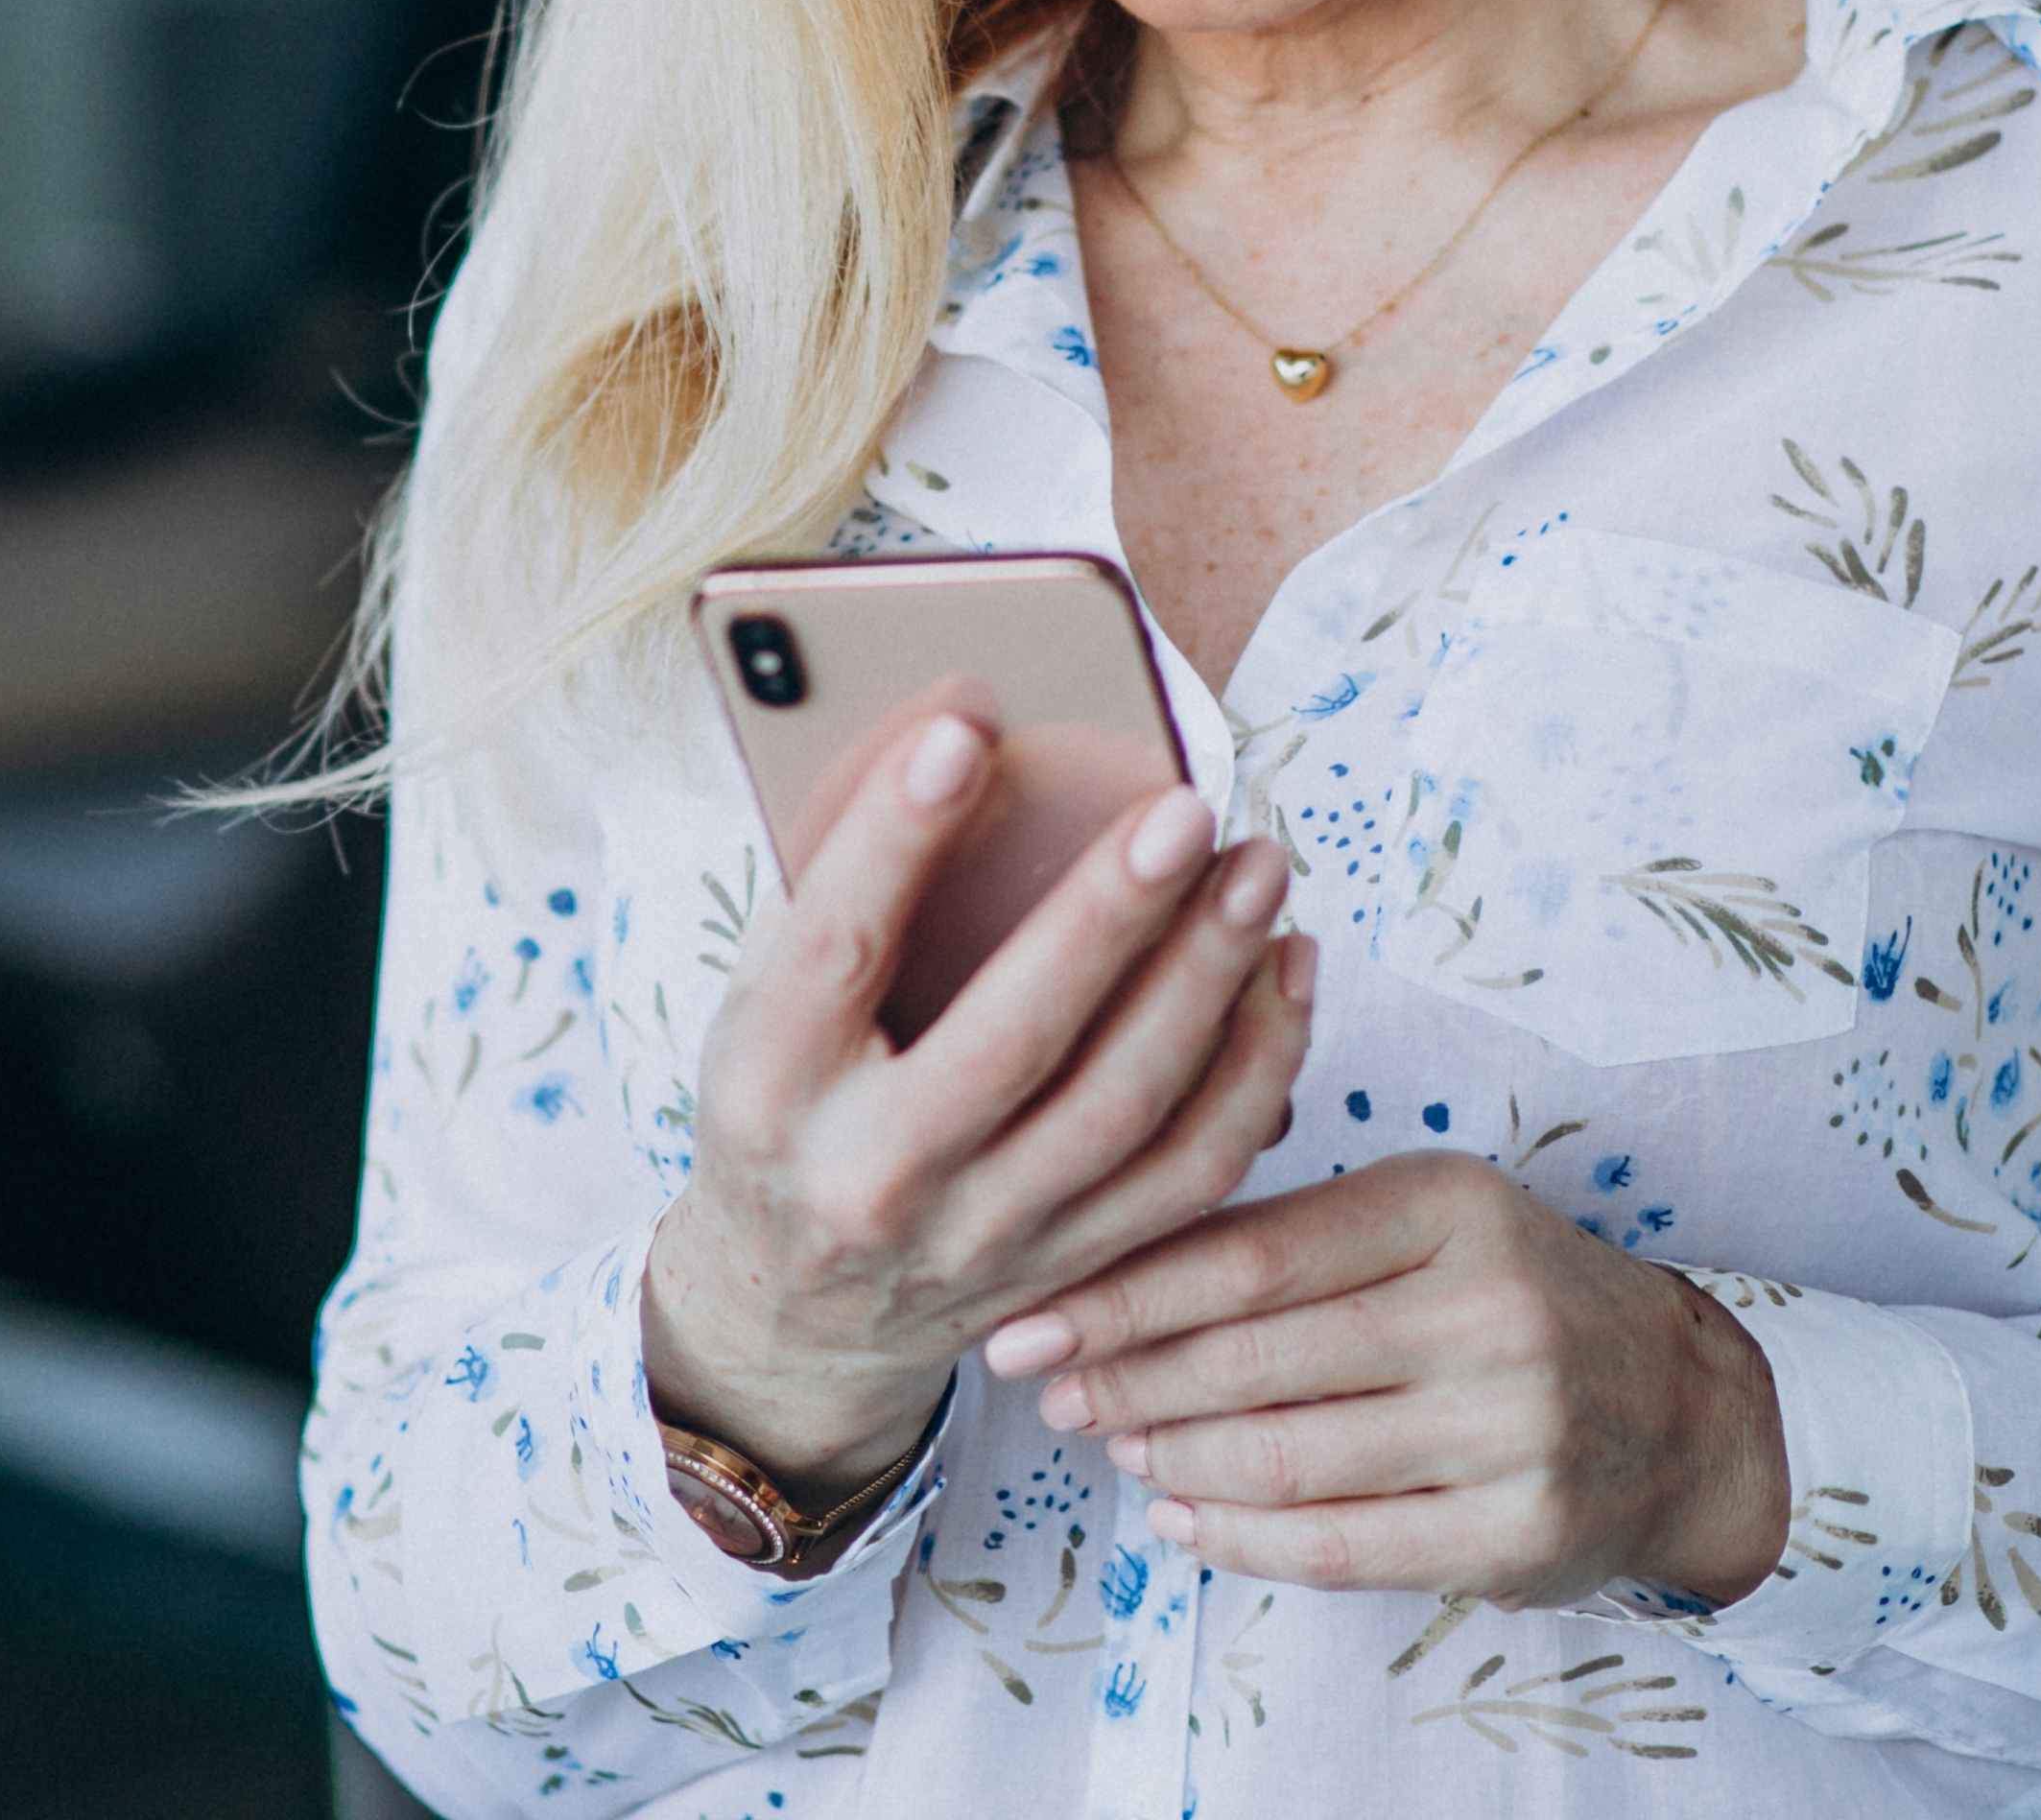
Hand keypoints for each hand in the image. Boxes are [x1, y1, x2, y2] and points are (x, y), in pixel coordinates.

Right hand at [643, 687, 1312, 1504]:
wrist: (794, 1312)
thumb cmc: (784, 1110)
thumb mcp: (757, 1008)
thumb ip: (831, 895)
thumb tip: (954, 737)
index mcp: (767, 1092)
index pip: (834, 950)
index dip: (895, 838)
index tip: (967, 727)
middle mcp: (870, 1179)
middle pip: (1009, 1040)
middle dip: (1108, 916)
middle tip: (1184, 809)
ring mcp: (980, 1239)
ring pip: (1124, 1108)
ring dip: (1208, 979)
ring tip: (1257, 868)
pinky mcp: (1071, 1271)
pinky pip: (1191, 1171)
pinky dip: (1254, 1065)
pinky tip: (1283, 965)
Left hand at [988, 1150, 1787, 1607]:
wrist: (1683, 1405)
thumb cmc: (1509, 1293)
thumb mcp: (1420, 1220)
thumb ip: (1281, 1233)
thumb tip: (1099, 1266)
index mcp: (1447, 1205)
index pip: (1246, 1254)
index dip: (1120, 1295)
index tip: (1027, 1315)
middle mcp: (1488, 1309)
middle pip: (1253, 1357)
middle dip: (1127, 1381)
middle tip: (1051, 1393)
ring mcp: (1513, 1428)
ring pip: (1285, 1456)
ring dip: (1174, 1460)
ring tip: (1116, 1448)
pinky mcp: (1519, 1532)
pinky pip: (1339, 1547)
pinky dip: (1239, 1539)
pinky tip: (1182, 1520)